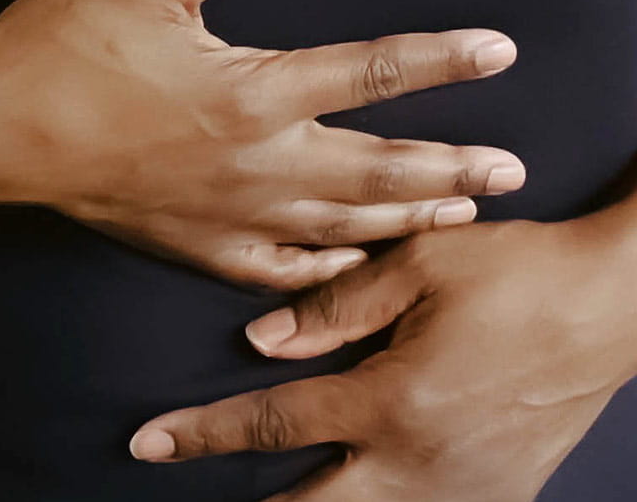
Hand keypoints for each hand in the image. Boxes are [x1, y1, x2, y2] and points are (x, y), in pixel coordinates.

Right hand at [0, 0, 526, 288]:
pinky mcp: (185, 240)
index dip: (441, 59)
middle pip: (376, 171)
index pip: (370, 72)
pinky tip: (341, 264)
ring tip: (454, 216)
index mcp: (251, 92)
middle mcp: (253, 163)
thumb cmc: (59, 47)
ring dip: (402, 219)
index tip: (499, 52)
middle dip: (450, 168)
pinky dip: (318, 270)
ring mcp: (221, 212)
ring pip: (336, 225)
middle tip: (509, 171)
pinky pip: (271, 269)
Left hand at [127, 213, 636, 499]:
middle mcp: (422, 462)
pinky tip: (352, 496)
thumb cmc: (520, 274)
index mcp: (393, 401)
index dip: (202, 435)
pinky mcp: (496, 495)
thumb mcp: (421, 264)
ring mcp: (462, 490)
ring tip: (263, 499)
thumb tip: (261, 341)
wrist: (616, 305)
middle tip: (201, 496)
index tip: (151, 443)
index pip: (273, 426)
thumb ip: (333, 304)